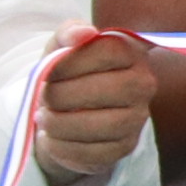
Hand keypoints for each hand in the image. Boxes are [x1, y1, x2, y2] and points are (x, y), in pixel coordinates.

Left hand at [32, 23, 153, 185]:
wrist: (67, 110)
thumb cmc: (67, 72)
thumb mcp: (61, 47)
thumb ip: (68, 32)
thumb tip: (83, 32)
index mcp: (131, 52)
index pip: (107, 52)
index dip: (71, 62)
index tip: (48, 72)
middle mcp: (142, 85)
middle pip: (105, 89)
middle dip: (63, 95)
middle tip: (43, 98)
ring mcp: (137, 119)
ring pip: (100, 126)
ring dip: (61, 124)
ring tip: (44, 118)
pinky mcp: (124, 148)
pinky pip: (95, 153)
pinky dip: (64, 148)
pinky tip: (51, 138)